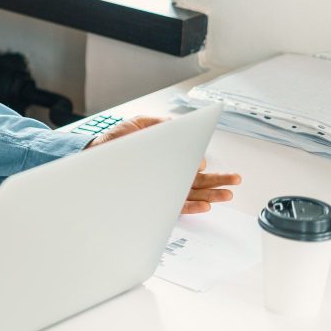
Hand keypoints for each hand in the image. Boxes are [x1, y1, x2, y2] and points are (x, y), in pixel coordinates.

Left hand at [86, 115, 241, 213]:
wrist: (94, 157)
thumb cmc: (115, 142)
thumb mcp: (140, 125)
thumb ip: (162, 125)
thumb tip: (181, 128)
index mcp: (167, 157)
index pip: (190, 162)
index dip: (199, 162)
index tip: (206, 162)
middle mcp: (167, 174)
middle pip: (198, 179)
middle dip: (219, 180)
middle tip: (235, 180)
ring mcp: (162, 187)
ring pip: (193, 193)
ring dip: (212, 194)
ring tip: (228, 194)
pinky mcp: (155, 198)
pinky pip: (177, 205)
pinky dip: (192, 206)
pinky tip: (205, 204)